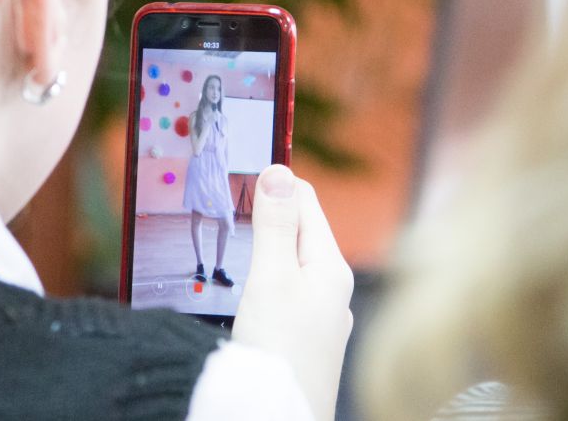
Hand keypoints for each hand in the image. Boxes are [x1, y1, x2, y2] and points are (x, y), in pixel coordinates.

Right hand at [232, 165, 353, 420]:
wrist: (282, 415)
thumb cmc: (280, 350)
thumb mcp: (272, 277)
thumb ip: (275, 225)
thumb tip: (279, 170)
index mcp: (330, 265)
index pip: (307, 202)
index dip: (276, 183)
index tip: (244, 170)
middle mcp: (332, 287)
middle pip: (301, 231)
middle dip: (271, 212)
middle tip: (235, 199)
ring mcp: (322, 314)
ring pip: (294, 262)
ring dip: (269, 244)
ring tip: (242, 235)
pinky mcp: (306, 336)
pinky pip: (290, 290)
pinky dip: (269, 275)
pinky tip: (254, 285)